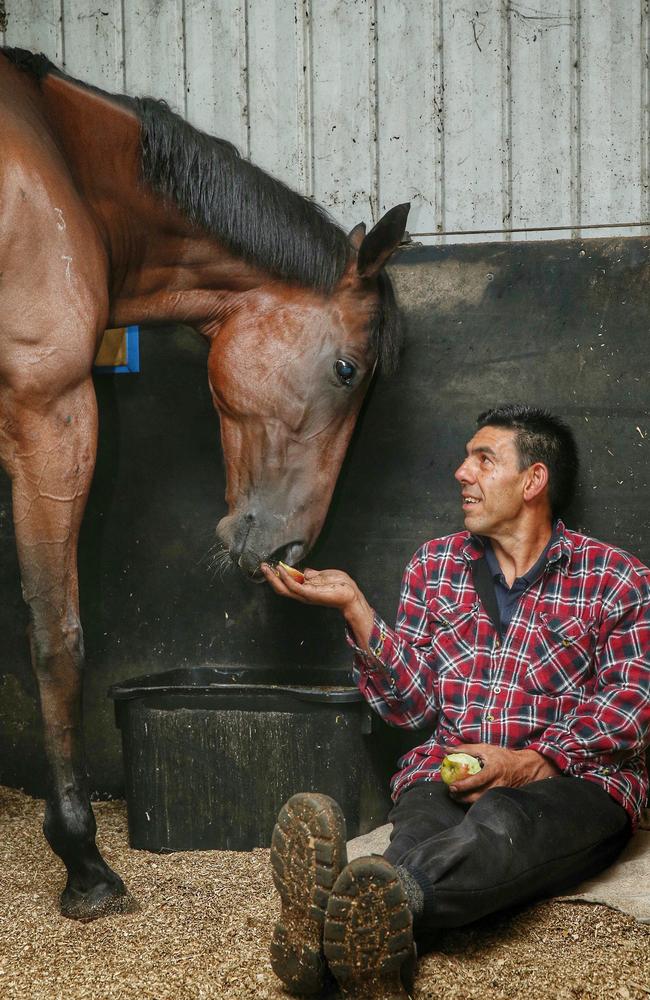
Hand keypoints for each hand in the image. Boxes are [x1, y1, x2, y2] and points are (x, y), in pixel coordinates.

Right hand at [260, 563, 375, 650]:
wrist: (351, 594)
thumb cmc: (340, 586)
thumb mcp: (323, 576)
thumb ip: (312, 575)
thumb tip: (304, 572)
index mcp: (305, 589)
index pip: (287, 584)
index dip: (277, 576)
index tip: (270, 566)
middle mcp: (303, 594)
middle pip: (281, 588)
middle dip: (270, 578)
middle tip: (262, 566)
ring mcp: (306, 595)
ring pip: (284, 589)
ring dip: (274, 578)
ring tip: (267, 568)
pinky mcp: (310, 594)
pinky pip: (295, 587)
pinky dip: (286, 578)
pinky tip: (281, 570)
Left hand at [446, 744, 559, 803]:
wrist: (523, 767)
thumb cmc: (503, 756)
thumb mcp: (486, 748)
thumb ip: (466, 749)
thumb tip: (448, 750)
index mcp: (494, 770)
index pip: (477, 780)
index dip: (463, 785)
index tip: (452, 786)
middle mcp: (497, 784)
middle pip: (477, 796)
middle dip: (462, 797)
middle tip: (451, 792)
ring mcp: (500, 793)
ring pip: (480, 802)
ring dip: (466, 801)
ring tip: (456, 796)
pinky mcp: (500, 798)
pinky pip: (485, 802)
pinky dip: (474, 801)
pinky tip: (467, 798)